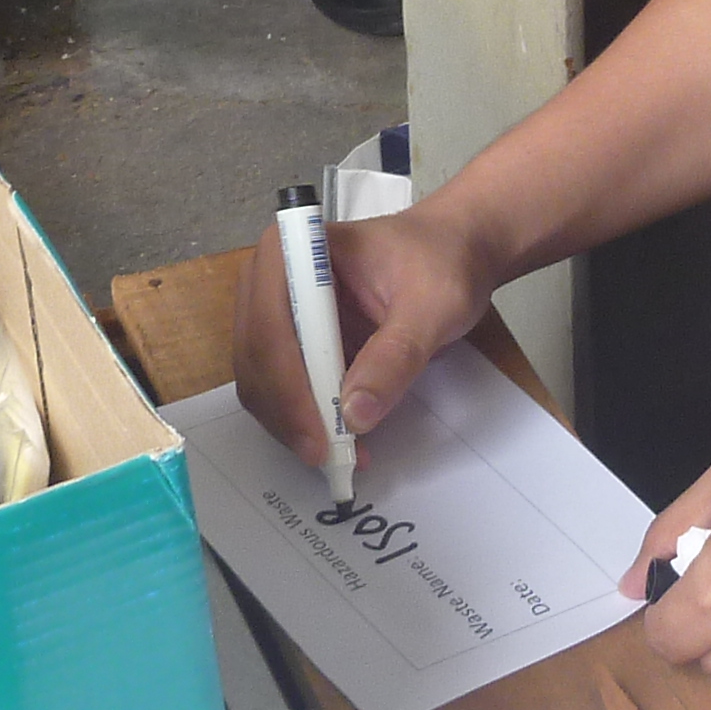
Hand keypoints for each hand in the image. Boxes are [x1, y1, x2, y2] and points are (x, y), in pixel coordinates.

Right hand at [229, 203, 501, 469]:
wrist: (453, 251)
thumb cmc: (441, 263)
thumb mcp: (432, 306)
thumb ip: (395, 356)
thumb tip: (355, 415)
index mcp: (291, 251)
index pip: (270, 328)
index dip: (288, 388)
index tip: (321, 437)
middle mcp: (268, 280)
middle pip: (257, 360)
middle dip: (290, 414)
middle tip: (331, 458)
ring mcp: (275, 312)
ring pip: (263, 382)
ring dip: (295, 423)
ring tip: (341, 454)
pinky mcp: (291, 341)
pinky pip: (283, 388)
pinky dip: (305, 419)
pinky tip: (341, 440)